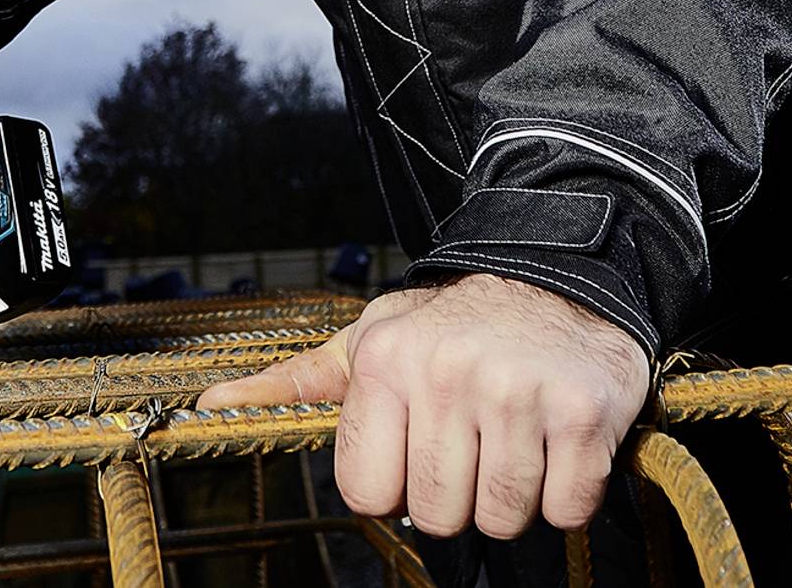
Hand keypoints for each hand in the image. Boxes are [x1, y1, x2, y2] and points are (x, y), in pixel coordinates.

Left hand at [195, 273, 648, 539]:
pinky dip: (566, 491)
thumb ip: (296, 384)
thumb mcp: (370, 340)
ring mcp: (517, 392)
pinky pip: (565, 508)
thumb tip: (209, 407)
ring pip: (501, 518)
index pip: (369, 493)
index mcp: (385, 362)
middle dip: (459, 493)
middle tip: (475, 440)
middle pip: (438, 515)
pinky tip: (556, 441)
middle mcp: (447, 373)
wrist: (558, 273)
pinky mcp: (582, 412)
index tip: (418, 450)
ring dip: (514, 495)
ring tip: (515, 436)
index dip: (397, 485)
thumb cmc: (454, 322)